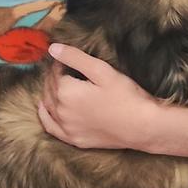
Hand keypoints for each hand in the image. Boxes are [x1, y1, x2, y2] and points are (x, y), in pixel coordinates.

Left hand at [37, 44, 187, 157]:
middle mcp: (61, 111)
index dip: (62, 62)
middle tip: (65, 67)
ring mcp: (67, 128)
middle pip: (50, 88)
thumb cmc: (126, 96)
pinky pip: (51, 127)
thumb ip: (75, 58)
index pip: (55, 72)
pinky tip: (45, 108)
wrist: (142, 127)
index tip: (70, 58)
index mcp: (66, 92)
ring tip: (58, 82)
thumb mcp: (102, 71)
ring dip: (50, 92)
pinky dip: (45, 116)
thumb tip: (52, 48)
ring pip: (48, 105)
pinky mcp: (74, 139)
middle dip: (54, 76)